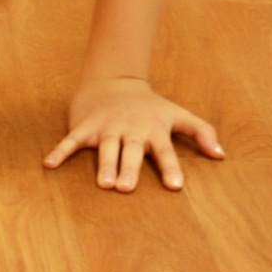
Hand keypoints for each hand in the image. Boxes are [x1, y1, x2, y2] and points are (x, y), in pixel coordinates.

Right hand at [44, 76, 223, 192]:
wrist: (114, 82)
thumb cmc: (150, 107)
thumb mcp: (177, 114)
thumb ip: (201, 132)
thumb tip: (222, 155)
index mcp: (154, 130)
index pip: (165, 151)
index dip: (170, 167)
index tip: (175, 187)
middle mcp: (131, 129)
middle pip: (131, 151)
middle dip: (129, 168)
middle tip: (127, 189)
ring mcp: (107, 126)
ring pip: (106, 147)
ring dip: (105, 164)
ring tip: (104, 184)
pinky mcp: (86, 125)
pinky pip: (72, 140)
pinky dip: (61, 151)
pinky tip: (49, 165)